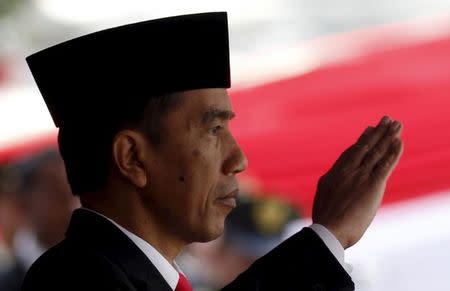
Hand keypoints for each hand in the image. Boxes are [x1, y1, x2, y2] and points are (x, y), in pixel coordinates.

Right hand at [312, 116, 403, 248]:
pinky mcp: (373, 184)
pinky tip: (399, 142)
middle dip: (378, 132)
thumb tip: (330, 180)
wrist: (329, 229)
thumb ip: (332, 186)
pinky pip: (386, 164)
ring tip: (397, 125)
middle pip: (366, 146)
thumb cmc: (325, 219)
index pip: (352, 152)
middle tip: (387, 119)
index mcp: (335, 173)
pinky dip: (393, 152)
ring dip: (389, 137)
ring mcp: (360, 175)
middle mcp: (348, 170)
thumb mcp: (323, 197)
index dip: (363, 140)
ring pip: (377, 151)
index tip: (370, 129)